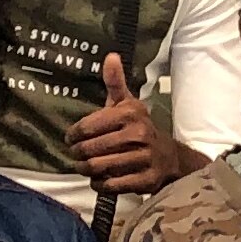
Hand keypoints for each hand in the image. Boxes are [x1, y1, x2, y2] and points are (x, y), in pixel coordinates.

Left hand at [71, 52, 194, 198]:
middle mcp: (138, 134)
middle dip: (77, 154)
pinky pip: (110, 185)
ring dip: (85, 169)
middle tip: (76, 154)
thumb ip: (115, 83)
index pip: (88, 127)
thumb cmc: (138, 128)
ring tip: (84, 166)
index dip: (73, 135)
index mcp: (130, 114)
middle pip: (90, 149)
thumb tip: (110, 56)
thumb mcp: (128, 104)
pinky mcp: (145, 180)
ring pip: (98, 168)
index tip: (70, 138)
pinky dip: (99, 184)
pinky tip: (98, 179)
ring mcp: (143, 159)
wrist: (170, 157)